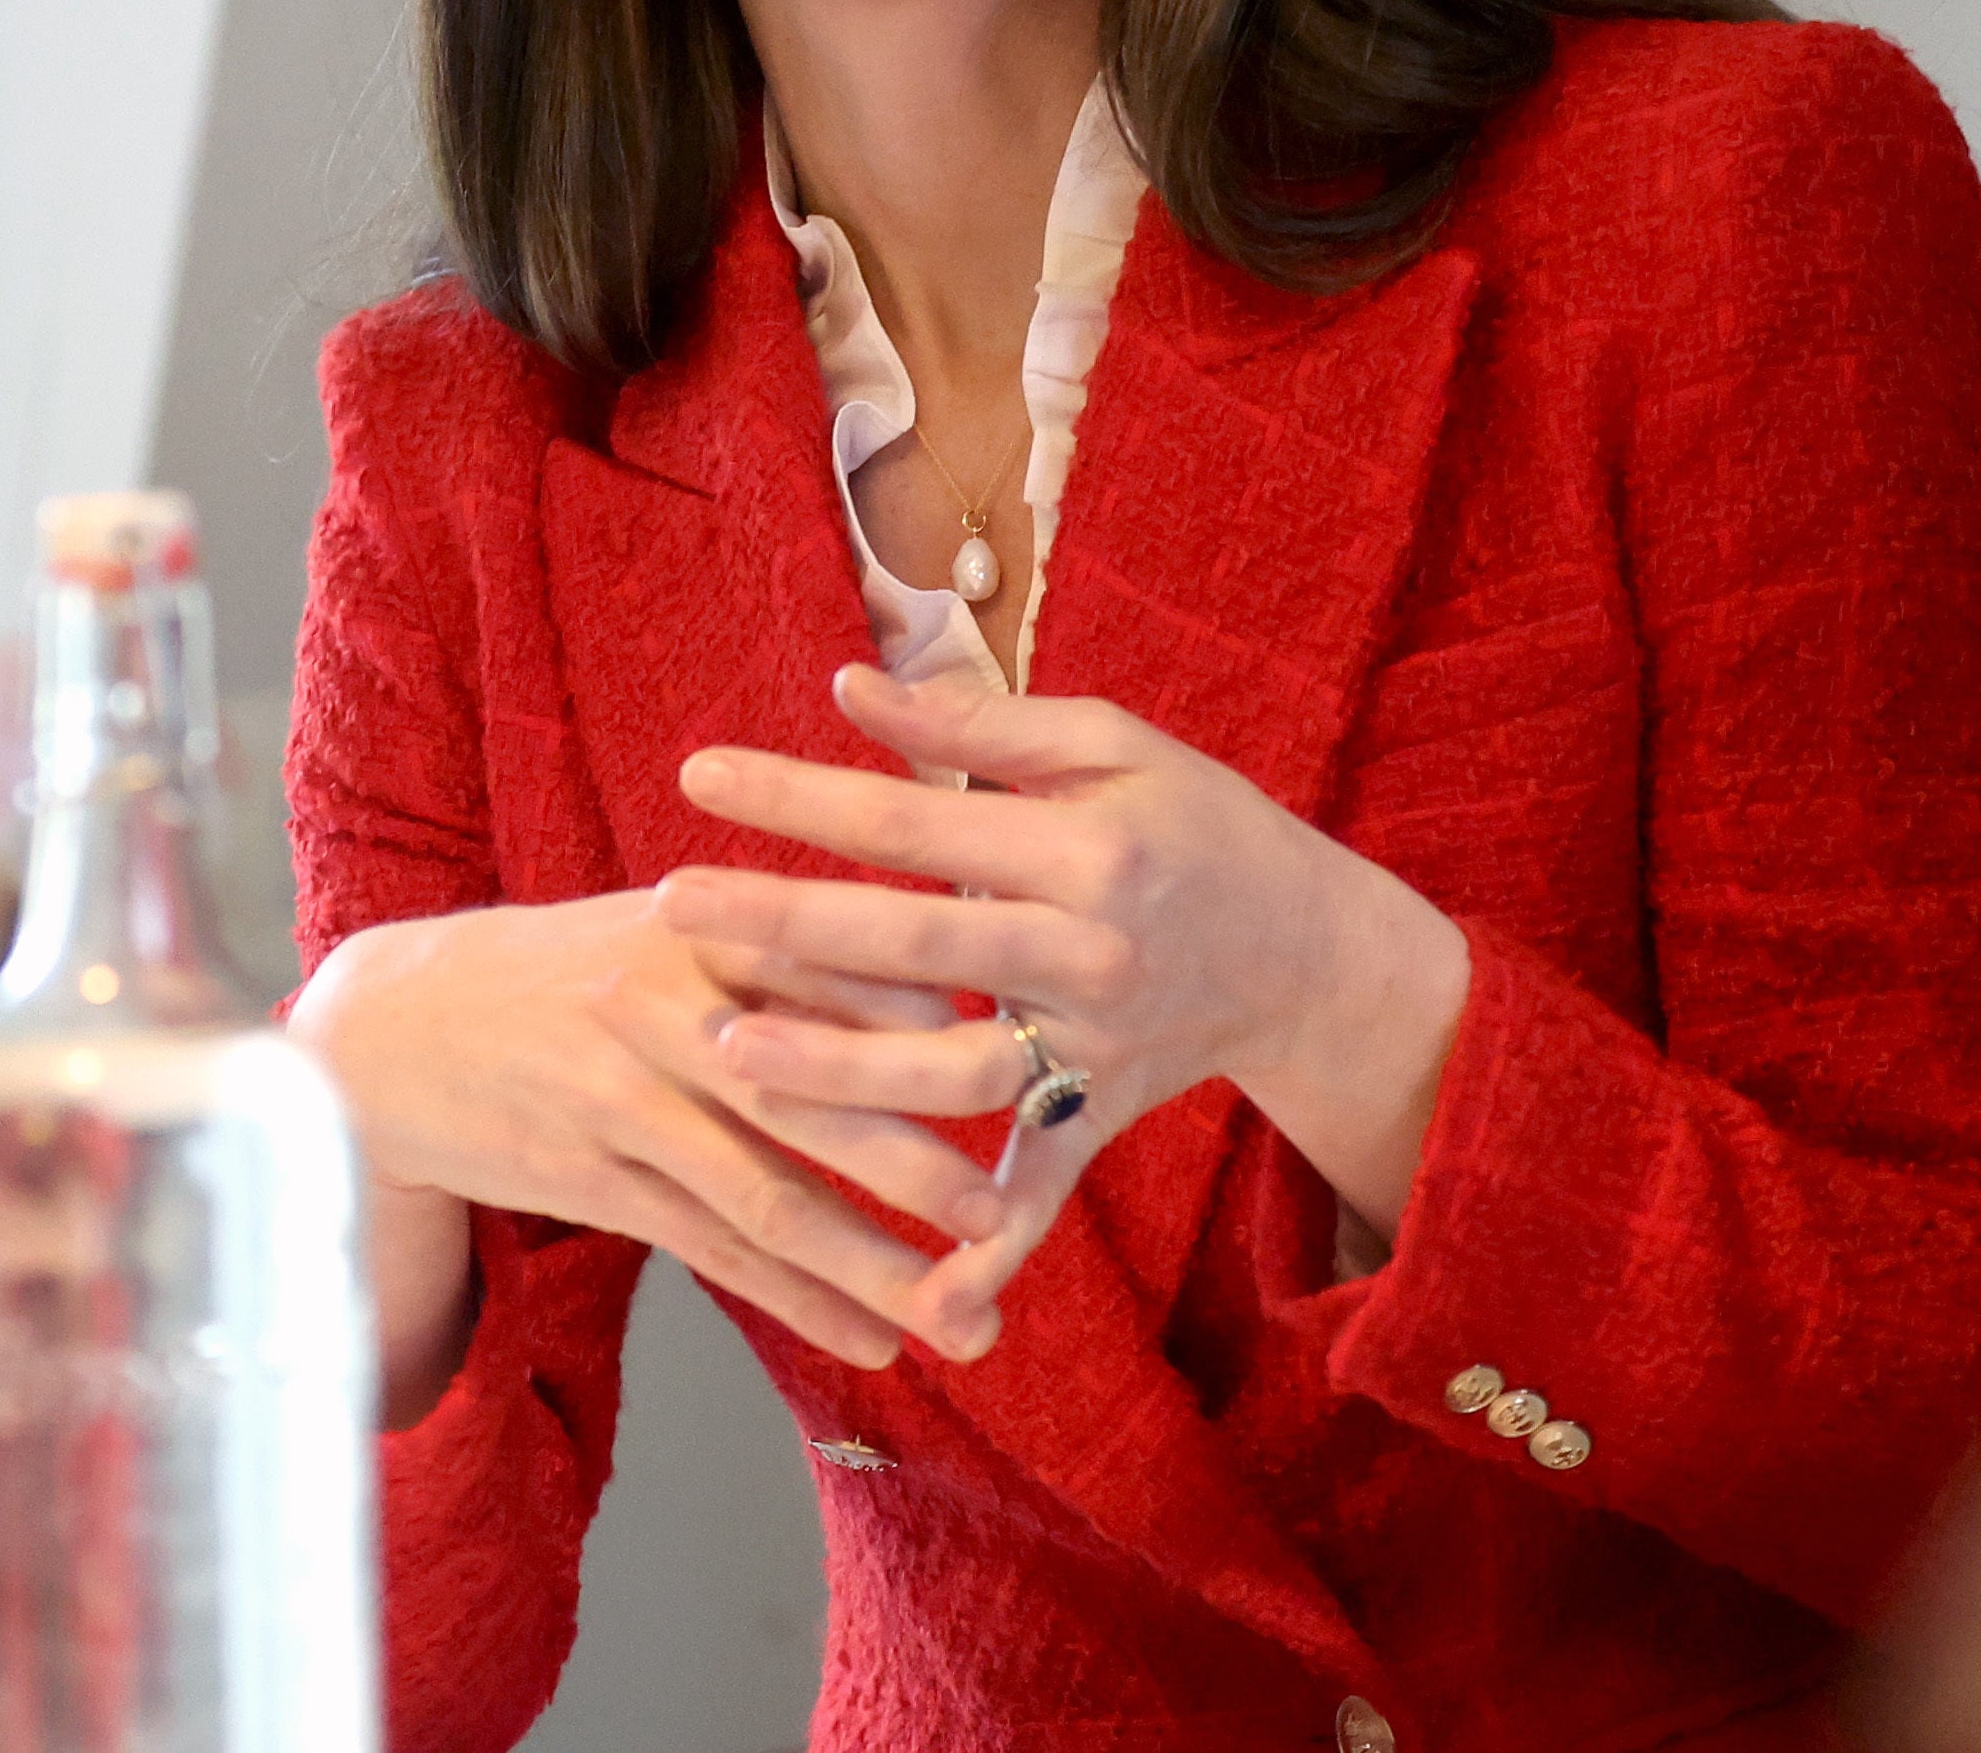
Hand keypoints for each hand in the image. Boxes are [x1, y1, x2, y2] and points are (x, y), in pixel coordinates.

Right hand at [288, 889, 1016, 1390]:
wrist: (390, 1030)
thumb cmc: (551, 972)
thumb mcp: (657, 927)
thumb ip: (781, 950)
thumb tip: (932, 991)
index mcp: (698, 928)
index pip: (845, 974)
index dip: (942, 1025)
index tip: (1034, 1070)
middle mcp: (664, 1010)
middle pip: (819, 1092)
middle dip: (925, 1164)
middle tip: (1013, 1217)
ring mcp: (622, 1101)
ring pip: (768, 1194)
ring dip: (874, 1262)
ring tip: (963, 1313)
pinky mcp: (589, 1177)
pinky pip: (711, 1252)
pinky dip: (797, 1302)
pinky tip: (868, 1340)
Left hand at [656, 666, 1469, 1341]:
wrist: (1313, 951)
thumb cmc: (1197, 824)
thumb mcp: (1112, 745)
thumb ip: (979, 723)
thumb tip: (849, 688)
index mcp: (1083, 851)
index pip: (913, 824)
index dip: (800, 799)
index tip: (695, 776)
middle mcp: (1087, 955)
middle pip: (912, 944)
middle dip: (782, 925)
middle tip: (667, 907)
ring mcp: (1094, 1046)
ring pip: (951, 1073)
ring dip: (836, 1074)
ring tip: (722, 1052)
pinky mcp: (1102, 1113)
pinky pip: (1039, 1187)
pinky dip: (984, 1246)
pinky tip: (909, 1293)